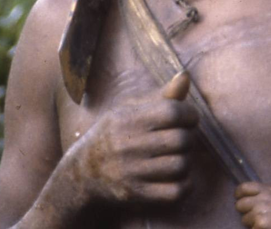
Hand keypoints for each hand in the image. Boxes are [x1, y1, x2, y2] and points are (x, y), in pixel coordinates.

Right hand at [69, 71, 197, 206]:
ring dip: (186, 161)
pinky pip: (175, 192)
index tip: (189, 118)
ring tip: (178, 156)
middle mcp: (126, 145)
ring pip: (180, 166)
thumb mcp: (129, 109)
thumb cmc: (113, 134)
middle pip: (181, 140)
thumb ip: (161, 96)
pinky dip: (185, 185)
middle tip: (183, 138)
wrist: (81, 174)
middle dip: (189, 138)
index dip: (189, 114)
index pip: (172, 112)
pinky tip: (178, 177)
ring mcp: (130, 172)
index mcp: (126, 119)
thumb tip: (185, 76)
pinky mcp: (135, 194)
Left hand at [235, 181, 270, 228]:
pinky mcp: (261, 224)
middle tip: (252, 216)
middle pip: (240, 204)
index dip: (239, 193)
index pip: (244, 187)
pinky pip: (252, 228)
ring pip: (244, 219)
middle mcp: (262, 199)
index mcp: (268, 190)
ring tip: (263, 224)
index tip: (239, 198)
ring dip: (251, 223)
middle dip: (245, 211)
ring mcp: (260, 212)